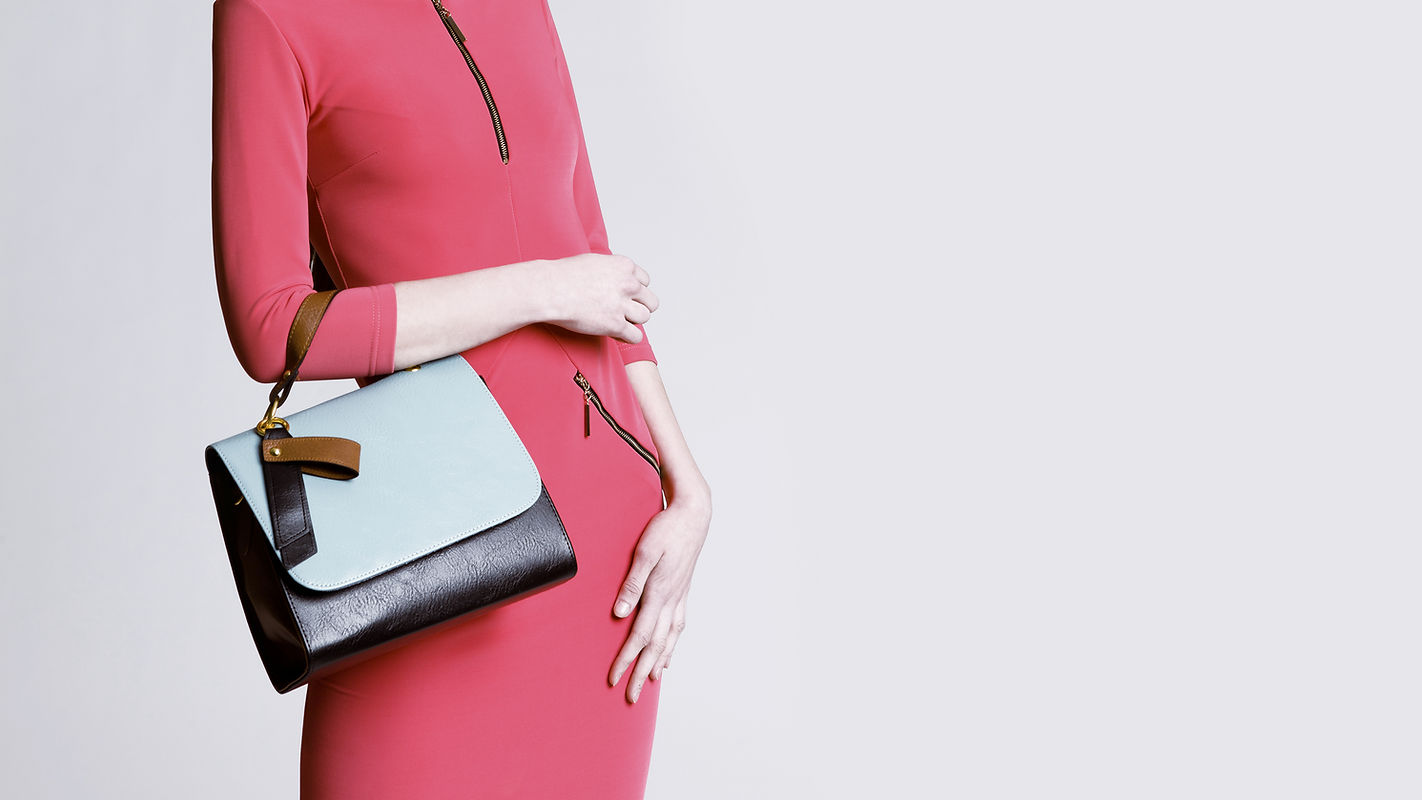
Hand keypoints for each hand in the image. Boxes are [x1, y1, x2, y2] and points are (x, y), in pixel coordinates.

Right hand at [537, 253, 659, 344]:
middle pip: (650, 301)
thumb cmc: (563, 275)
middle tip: (623, 312)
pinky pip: (636, 336)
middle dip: (639, 307)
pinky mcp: (615, 325)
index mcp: (624, 266)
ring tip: (616, 322)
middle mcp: (628, 284)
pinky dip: (627, 337)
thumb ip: (611, 269)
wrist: (549, 289)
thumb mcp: (594, 261)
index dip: (635, 291)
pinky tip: (615, 334)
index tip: (623, 296)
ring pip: (644, 318)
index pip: (645, 281)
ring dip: (632, 322)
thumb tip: (615, 276)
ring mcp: (622, 305)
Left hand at [608, 495, 710, 702]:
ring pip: (669, 639)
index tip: (614, 678)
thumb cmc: (667, 529)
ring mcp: (680, 597)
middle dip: (641, 672)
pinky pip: (678, 626)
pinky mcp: (683, 591)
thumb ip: (632, 584)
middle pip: (655, 645)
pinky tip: (669, 653)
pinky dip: (672, 645)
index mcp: (660, 593)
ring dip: (658, 662)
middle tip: (631, 697)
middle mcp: (672, 600)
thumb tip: (620, 613)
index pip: (640, 635)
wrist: (694, 515)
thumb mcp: (645, 552)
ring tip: (651, 682)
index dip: (626, 659)